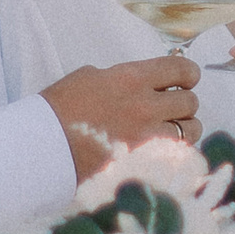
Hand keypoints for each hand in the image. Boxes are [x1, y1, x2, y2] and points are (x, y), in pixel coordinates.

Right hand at [44, 54, 200, 167]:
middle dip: (184, 103)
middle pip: (190, 101)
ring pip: (190, 130)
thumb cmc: (58, 110)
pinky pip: (177, 155)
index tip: (186, 79)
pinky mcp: (144, 163)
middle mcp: (145, 107)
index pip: (180, 70)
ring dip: (184, 128)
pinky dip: (175, 151)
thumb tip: (139, 83)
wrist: (43, 148)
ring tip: (170, 130)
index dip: (188, 74)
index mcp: (131, 79)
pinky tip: (163, 150)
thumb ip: (120, 78)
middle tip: (172, 107)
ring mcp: (146, 138)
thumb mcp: (88, 78)